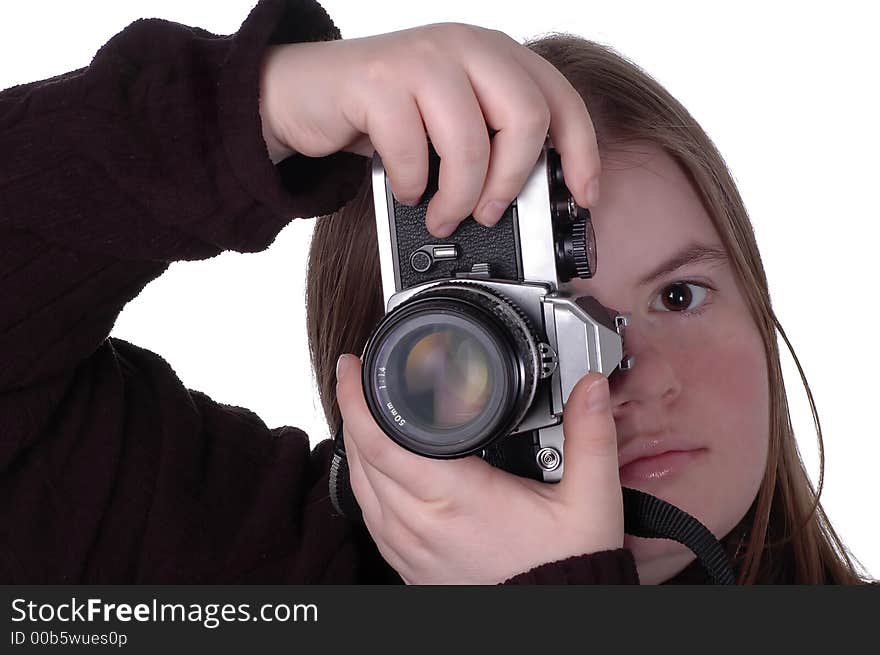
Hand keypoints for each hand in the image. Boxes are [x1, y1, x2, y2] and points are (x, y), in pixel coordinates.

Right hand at [259, 23, 600, 236]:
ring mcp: (421, 58)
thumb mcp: (450, 118)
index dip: (582, 154)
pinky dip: (412, 186)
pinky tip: (405, 187)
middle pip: (525, 118)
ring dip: (458, 197)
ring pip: (469, 142)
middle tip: (490, 212)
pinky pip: (413, 152)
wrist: (303, 92)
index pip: (561, 101)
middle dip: (510, 182)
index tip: (581, 196)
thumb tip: (536, 196)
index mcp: (493, 54)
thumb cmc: (383, 111)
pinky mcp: (377, 80)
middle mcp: (464, 46)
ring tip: (441, 214)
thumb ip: (492, 138)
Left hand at [335, 353, 623, 584]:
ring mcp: (410, 550)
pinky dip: (366, 480)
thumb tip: (591, 385)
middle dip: (352, 409)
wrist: (552, 625)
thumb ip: (591, 437)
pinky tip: (377, 464)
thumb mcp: (589, 500)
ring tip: (363, 409)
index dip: (358, 400)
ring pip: (361, 487)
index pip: (384, 442)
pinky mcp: (409, 566)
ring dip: (356, 444)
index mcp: (458, 500)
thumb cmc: (564, 566)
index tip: (353, 367)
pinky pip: (371, 516)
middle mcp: (422, 526)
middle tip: (356, 375)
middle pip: (363, 458)